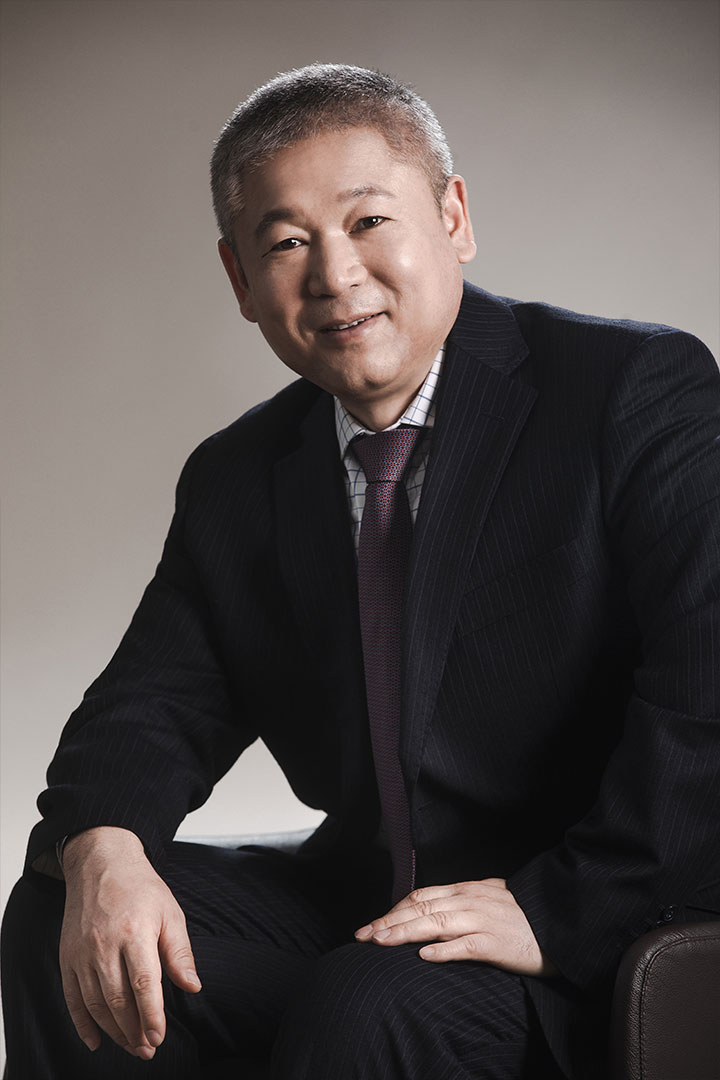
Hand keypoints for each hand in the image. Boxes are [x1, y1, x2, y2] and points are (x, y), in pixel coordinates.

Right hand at [60, 827, 201, 1058]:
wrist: (101, 864)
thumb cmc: (141, 888)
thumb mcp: (170, 912)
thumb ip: (180, 952)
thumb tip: (193, 987)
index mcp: (134, 932)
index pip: (143, 983)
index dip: (151, 1015)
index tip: (159, 1037)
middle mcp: (104, 944)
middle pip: (118, 999)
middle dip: (134, 1031)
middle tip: (148, 1049)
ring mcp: (82, 952)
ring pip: (95, 1003)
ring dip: (113, 1031)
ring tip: (131, 1045)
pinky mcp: (67, 956)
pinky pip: (72, 998)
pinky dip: (82, 1024)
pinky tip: (95, 1041)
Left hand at [355, 878, 556, 976]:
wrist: (559, 922)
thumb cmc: (524, 915)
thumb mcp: (489, 897)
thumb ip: (462, 900)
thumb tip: (433, 908)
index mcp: (466, 889)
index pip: (421, 896)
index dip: (394, 909)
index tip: (373, 924)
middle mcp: (470, 900)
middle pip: (421, 908)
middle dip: (389, 921)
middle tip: (363, 935)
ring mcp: (483, 921)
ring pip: (436, 923)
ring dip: (405, 933)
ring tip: (380, 942)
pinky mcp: (497, 943)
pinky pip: (466, 946)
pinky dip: (443, 951)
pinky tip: (424, 957)